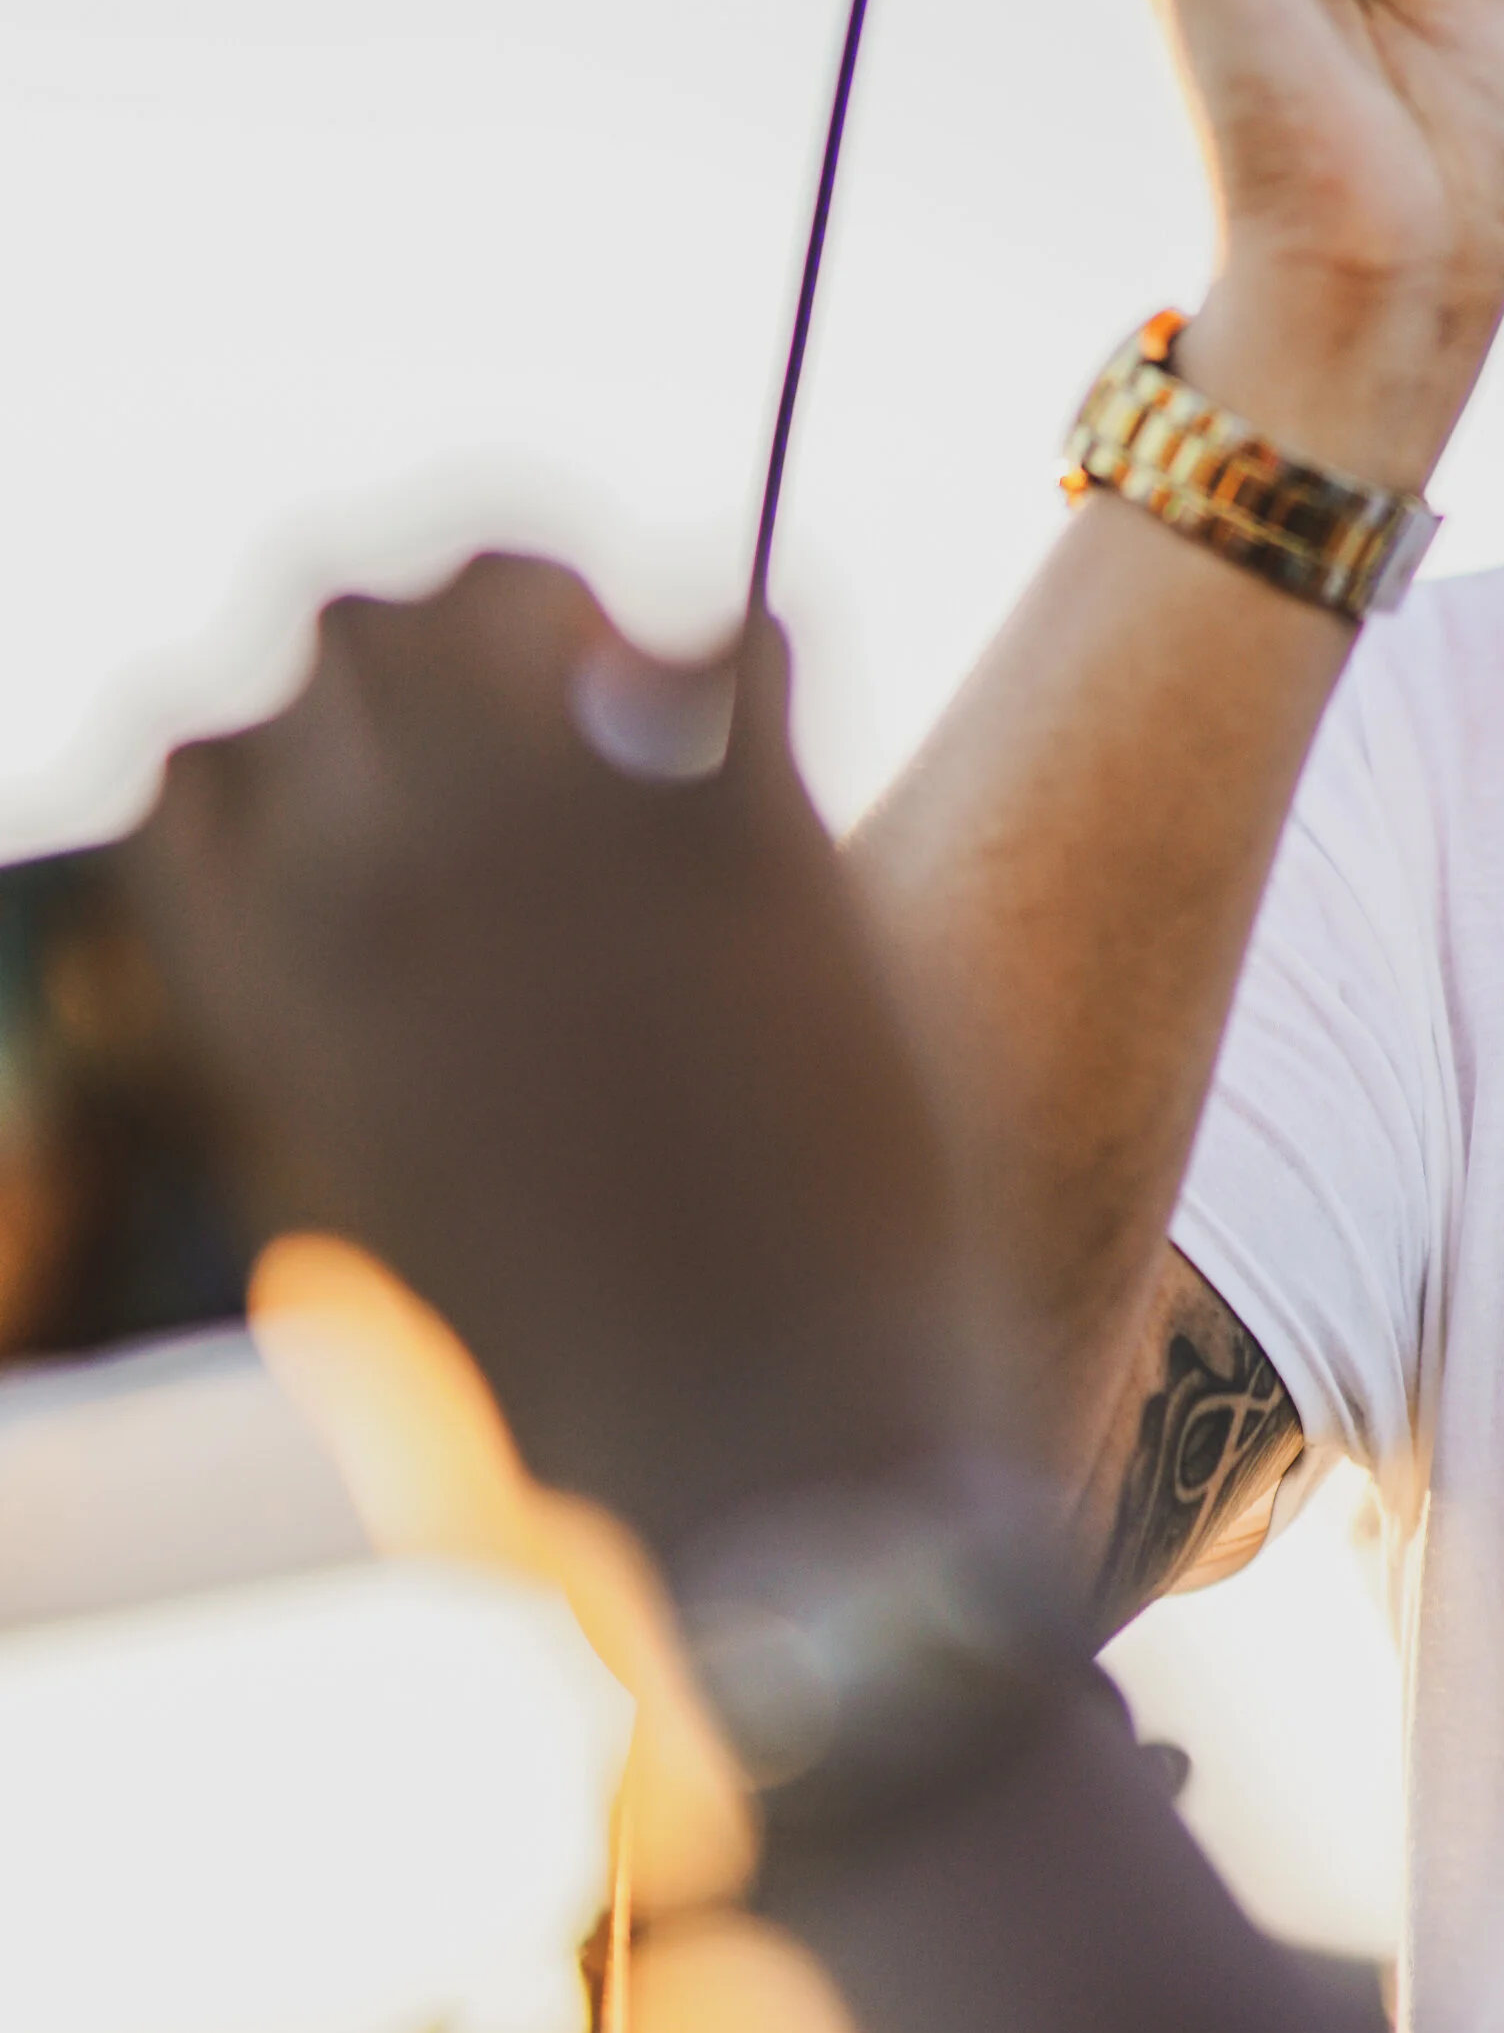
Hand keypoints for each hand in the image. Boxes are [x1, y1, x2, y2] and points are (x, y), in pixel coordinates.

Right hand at [117, 556, 1002, 1564]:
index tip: (372, 781)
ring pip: (506, 582)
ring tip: (631, 657)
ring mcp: (569, 845)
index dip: (286, 748)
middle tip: (522, 682)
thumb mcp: (371, 1240)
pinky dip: (756, 642)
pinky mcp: (752, 846)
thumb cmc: (576, 1392)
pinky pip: (745, 640)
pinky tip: (769, 688)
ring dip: (563, 597)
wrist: (775, 1450)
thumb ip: (319, 1085)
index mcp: (273, 996)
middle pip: (345, 620)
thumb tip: (308, 980)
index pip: (199, 763)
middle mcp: (393, 888)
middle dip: (424, 632)